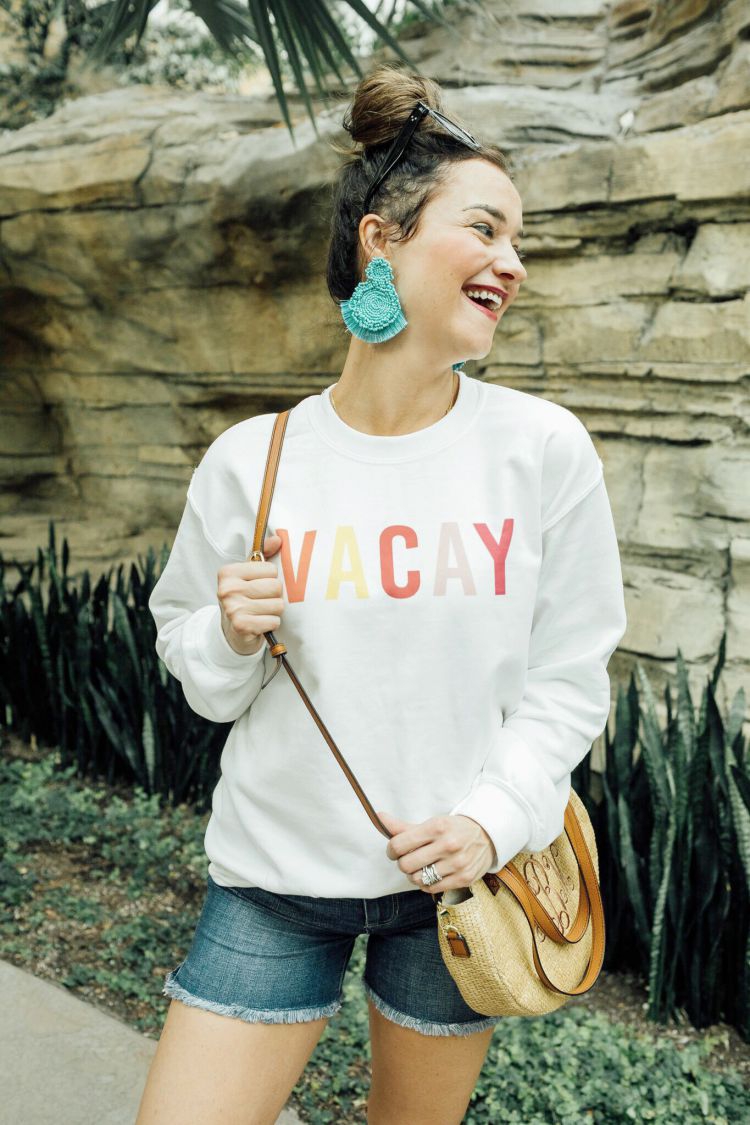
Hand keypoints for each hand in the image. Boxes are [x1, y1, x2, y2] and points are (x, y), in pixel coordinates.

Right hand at [217, 533, 283, 655]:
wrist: (231, 632)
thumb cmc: (243, 598)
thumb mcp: (249, 575)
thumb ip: (264, 554)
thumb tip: (278, 539)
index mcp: (228, 572)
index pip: (271, 569)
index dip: (270, 579)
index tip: (257, 585)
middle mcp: (227, 589)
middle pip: (276, 586)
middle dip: (274, 596)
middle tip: (261, 601)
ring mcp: (233, 608)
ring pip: (278, 604)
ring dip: (274, 611)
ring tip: (261, 612)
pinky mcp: (242, 626)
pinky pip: (274, 621)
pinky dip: (271, 624)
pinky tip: (260, 623)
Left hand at [378, 810, 496, 893]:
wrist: (487, 835)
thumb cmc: (453, 829)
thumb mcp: (432, 823)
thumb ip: (404, 826)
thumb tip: (379, 817)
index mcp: (438, 826)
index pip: (399, 844)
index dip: (391, 850)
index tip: (393, 850)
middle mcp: (448, 845)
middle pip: (406, 864)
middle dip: (402, 863)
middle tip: (407, 859)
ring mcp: (457, 863)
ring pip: (418, 879)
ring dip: (413, 875)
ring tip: (419, 868)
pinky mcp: (464, 878)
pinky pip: (431, 888)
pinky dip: (425, 884)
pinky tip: (430, 875)